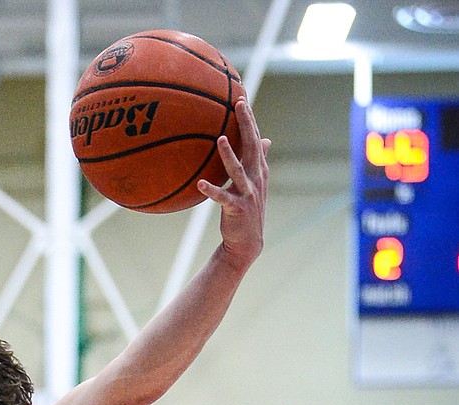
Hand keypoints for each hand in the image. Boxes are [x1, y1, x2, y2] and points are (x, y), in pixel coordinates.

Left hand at [198, 97, 269, 273]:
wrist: (248, 243)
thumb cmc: (247, 210)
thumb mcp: (255, 183)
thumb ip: (258, 160)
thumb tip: (266, 139)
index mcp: (259, 170)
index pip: (255, 139)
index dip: (250, 119)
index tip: (241, 99)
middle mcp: (256, 178)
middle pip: (252, 146)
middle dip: (246, 125)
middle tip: (239, 104)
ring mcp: (248, 193)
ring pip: (238, 170)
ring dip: (230, 155)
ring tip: (221, 139)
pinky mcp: (237, 209)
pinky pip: (222, 198)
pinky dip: (212, 191)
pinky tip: (200, 184)